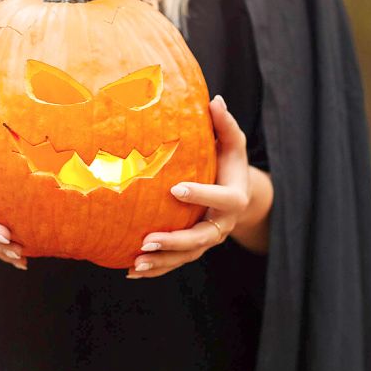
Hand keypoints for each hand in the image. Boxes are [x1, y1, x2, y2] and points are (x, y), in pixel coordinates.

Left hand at [128, 95, 256, 278]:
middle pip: (201, 239)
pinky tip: (130, 270)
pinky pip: (175, 263)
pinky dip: (155, 269)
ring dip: (161, 262)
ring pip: (186, 256)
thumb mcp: (232, 144)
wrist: (240, 195)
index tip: (175, 189)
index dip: (199, 195)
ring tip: (135, 262)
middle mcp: (222, 224)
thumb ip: (224, 125)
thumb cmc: (230, 164)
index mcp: (234, 198)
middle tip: (147, 240)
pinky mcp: (195, 249)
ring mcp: (208, 240)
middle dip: (174, 242)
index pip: (220, 198)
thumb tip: (215, 100)